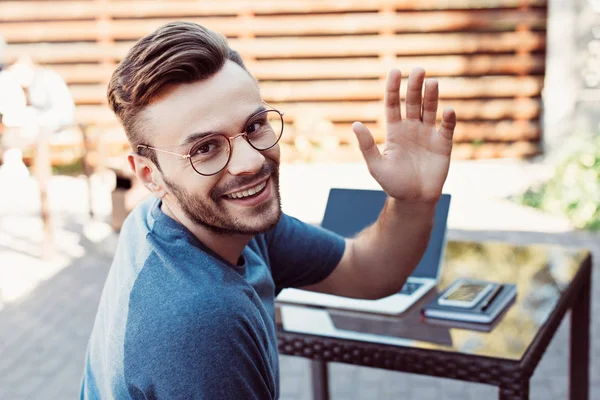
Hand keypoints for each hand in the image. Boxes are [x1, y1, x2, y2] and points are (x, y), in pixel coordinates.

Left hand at [352, 67, 455, 202]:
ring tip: (432, 82)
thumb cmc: (393, 183)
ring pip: (430, 110)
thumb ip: (367, 146)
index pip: (393, 104)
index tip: (395, 71)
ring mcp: (428, 135)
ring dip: (431, 96)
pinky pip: (447, 128)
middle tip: (418, 70)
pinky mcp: (443, 145)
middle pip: (413, 102)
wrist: (414, 200)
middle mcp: (411, 128)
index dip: (393, 88)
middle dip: (415, 86)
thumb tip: (355, 124)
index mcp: (394, 131)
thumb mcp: (376, 166)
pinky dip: (449, 119)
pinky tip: (449, 110)